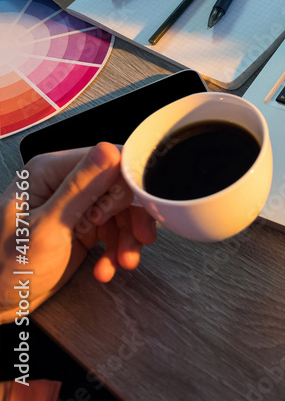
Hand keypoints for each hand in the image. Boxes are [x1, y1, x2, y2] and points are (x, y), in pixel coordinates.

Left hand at [1, 143, 156, 322]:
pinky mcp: (84, 226)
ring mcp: (75, 205)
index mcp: (50, 172)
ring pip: (122, 211)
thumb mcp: (48, 228)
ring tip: (125, 262)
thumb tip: (109, 151)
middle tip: (137, 240)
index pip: (108, 160)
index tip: (136, 209)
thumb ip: (80, 188)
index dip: (127, 185)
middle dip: (131, 217)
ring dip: (128, 238)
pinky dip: (117, 250)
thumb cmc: (7, 267)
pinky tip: (107, 268)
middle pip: (120, 187)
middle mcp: (65, 183)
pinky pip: (115, 230)